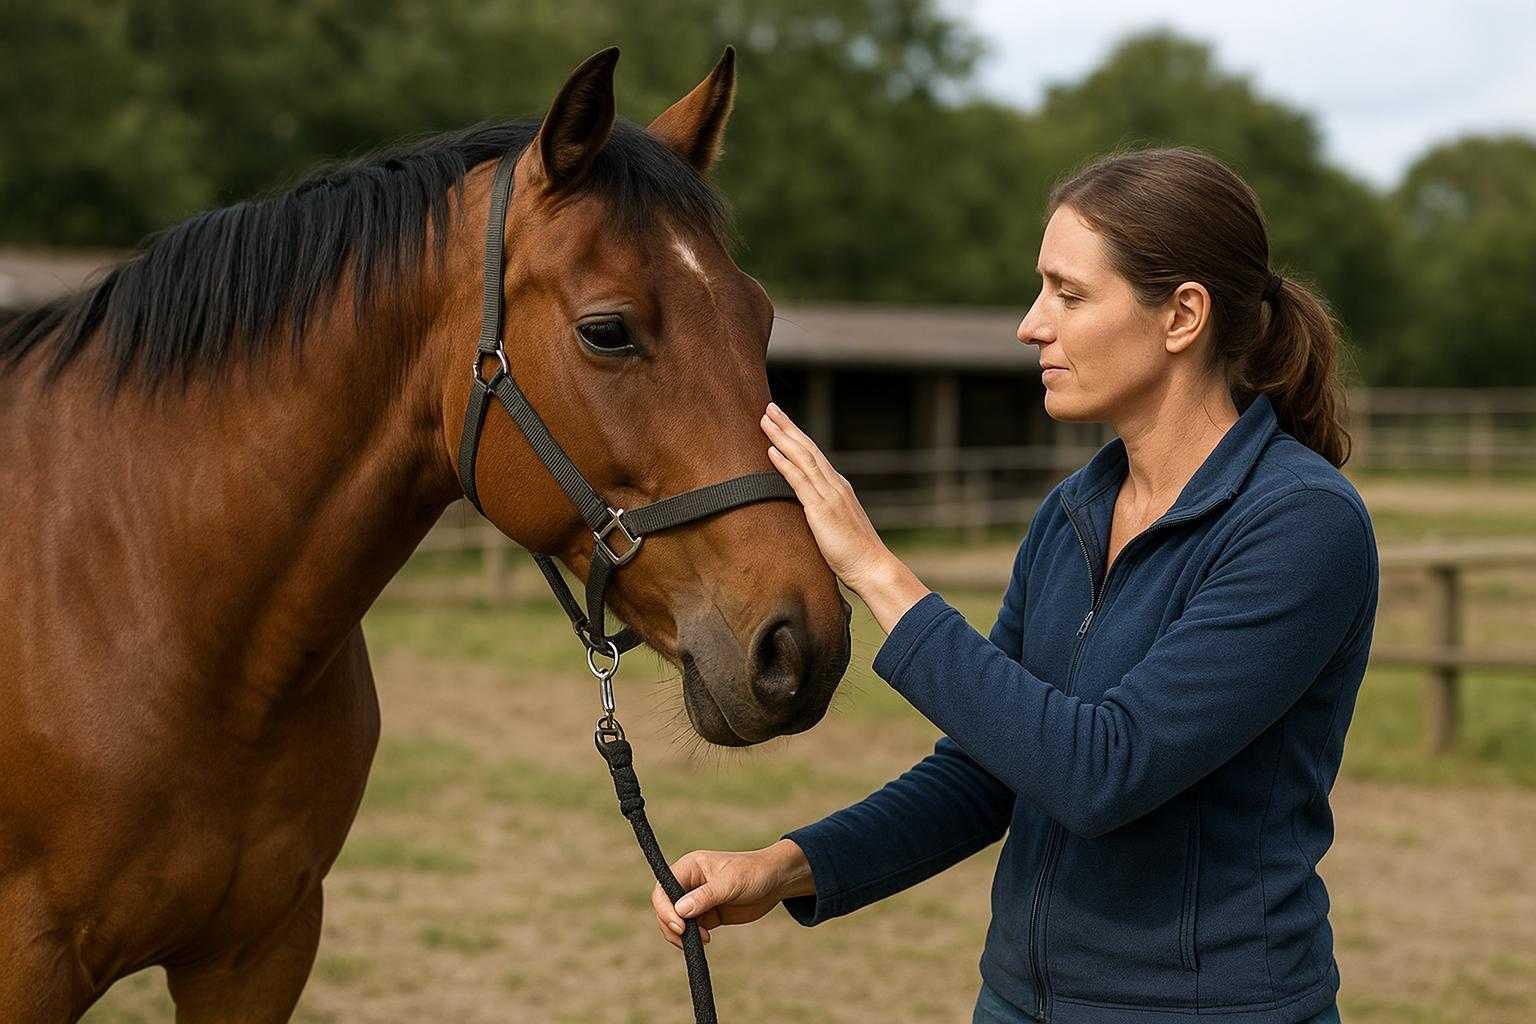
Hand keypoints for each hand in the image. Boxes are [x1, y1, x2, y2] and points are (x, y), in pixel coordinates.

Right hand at [651, 839, 813, 950]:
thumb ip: (705, 896)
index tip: (679, 925)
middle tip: (687, 938)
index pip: (663, 889)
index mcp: (689, 867)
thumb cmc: (753, 873)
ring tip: (703, 939)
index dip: (665, 908)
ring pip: (675, 921)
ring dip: (682, 934)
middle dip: (671, 924)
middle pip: (665, 907)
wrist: (776, 882)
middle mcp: (689, 883)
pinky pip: (690, 929)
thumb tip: (679, 911)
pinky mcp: (707, 915)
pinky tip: (706, 940)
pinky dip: (692, 938)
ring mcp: (697, 900)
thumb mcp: (730, 883)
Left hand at [761, 401, 891, 593]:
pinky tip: (771, 450)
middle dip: (787, 427)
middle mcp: (835, 485)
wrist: (873, 567)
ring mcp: (830, 495)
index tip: (782, 422)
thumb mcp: (837, 528)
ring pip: (803, 458)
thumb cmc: (856, 554)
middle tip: (770, 407)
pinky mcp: (822, 510)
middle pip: (808, 448)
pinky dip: (785, 463)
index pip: (814, 456)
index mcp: (839, 488)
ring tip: (765, 419)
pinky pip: (800, 481)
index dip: (797, 437)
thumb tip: (809, 514)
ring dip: (782, 437)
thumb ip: (824, 515)